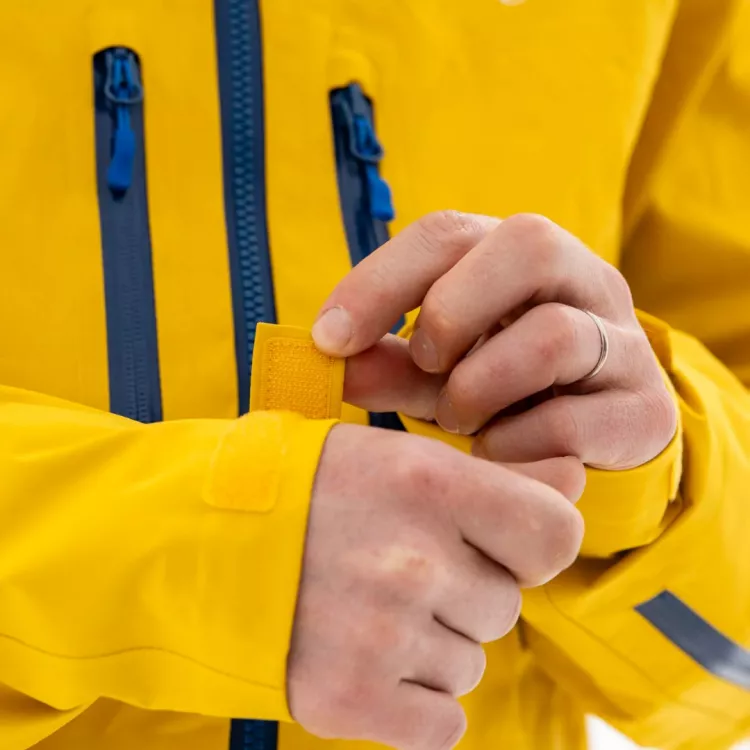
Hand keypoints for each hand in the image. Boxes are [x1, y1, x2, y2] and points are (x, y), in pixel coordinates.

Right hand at [288, 423, 583, 749]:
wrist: (198, 540)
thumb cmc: (309, 490)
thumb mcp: (397, 457)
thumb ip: (497, 475)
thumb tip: (574, 480)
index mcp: (428, 485)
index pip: (555, 536)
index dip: (531, 542)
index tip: (494, 541)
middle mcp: (413, 561)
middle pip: (504, 605)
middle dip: (463, 591)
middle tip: (394, 566)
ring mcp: (382, 636)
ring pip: (469, 662)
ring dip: (431, 643)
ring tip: (365, 605)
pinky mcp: (349, 699)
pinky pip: (440, 722)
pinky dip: (412, 700)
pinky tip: (364, 655)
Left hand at [313, 212, 677, 469]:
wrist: (594, 435)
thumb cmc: (502, 387)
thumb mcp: (439, 370)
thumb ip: (387, 365)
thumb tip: (325, 363)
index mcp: (520, 256)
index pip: (449, 233)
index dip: (379, 282)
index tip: (327, 338)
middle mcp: (582, 280)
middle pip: (528, 243)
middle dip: (452, 312)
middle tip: (425, 364)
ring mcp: (623, 341)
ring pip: (553, 336)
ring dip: (479, 388)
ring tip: (457, 418)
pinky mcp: (643, 408)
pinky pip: (575, 421)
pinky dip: (515, 444)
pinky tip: (497, 453)